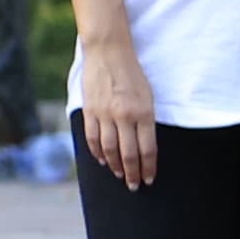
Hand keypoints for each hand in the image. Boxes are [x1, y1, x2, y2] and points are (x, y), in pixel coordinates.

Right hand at [78, 36, 156, 188]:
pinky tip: (102, 160)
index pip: (147, 149)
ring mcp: (105, 114)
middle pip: (129, 155)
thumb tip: (143, 148)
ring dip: (115, 166)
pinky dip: (97, 153)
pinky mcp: (90, 111)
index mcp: (143, 112)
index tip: (150, 179)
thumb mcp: (147, 97)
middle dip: (133, 174)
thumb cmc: (132, 74)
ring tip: (119, 175)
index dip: (149, 168)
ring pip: (109, 150)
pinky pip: (92, 138)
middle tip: (134, 186)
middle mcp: (124, 116)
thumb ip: (145, 121)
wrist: (108, 52)